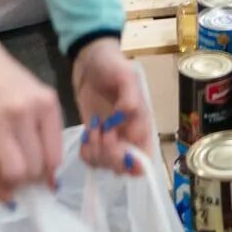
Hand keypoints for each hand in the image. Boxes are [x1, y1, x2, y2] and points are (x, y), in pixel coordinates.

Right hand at [0, 34, 64, 199]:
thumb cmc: (4, 78)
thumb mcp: (34, 95)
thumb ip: (43, 130)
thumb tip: (48, 176)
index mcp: (46, 104)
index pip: (54, 156)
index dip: (50, 176)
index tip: (45, 184)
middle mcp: (25, 114)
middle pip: (35, 168)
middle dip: (31, 182)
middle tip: (25, 182)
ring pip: (14, 174)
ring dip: (14, 185)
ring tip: (11, 182)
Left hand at [71, 38, 153, 174]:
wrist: (90, 63)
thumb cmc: (112, 66)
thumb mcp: (125, 74)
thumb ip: (129, 96)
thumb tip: (126, 116)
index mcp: (143, 124)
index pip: (146, 158)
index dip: (133, 160)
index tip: (116, 140)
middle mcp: (129, 137)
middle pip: (125, 167)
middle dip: (110, 156)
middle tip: (100, 132)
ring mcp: (111, 140)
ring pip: (106, 165)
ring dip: (96, 153)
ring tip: (92, 129)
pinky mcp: (94, 140)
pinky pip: (91, 159)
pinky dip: (86, 153)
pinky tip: (85, 136)